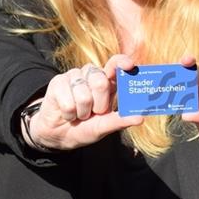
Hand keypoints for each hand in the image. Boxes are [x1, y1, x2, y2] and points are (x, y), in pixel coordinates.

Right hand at [28, 54, 143, 149]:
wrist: (59, 135)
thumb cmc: (85, 128)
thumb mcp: (105, 126)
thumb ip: (120, 121)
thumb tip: (141, 119)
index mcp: (107, 81)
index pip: (115, 64)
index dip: (121, 62)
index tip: (129, 65)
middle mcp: (92, 74)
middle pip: (100, 82)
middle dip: (99, 105)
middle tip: (95, 112)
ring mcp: (74, 76)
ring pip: (83, 95)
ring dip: (82, 112)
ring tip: (80, 113)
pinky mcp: (58, 82)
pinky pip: (68, 102)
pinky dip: (70, 114)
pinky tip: (67, 113)